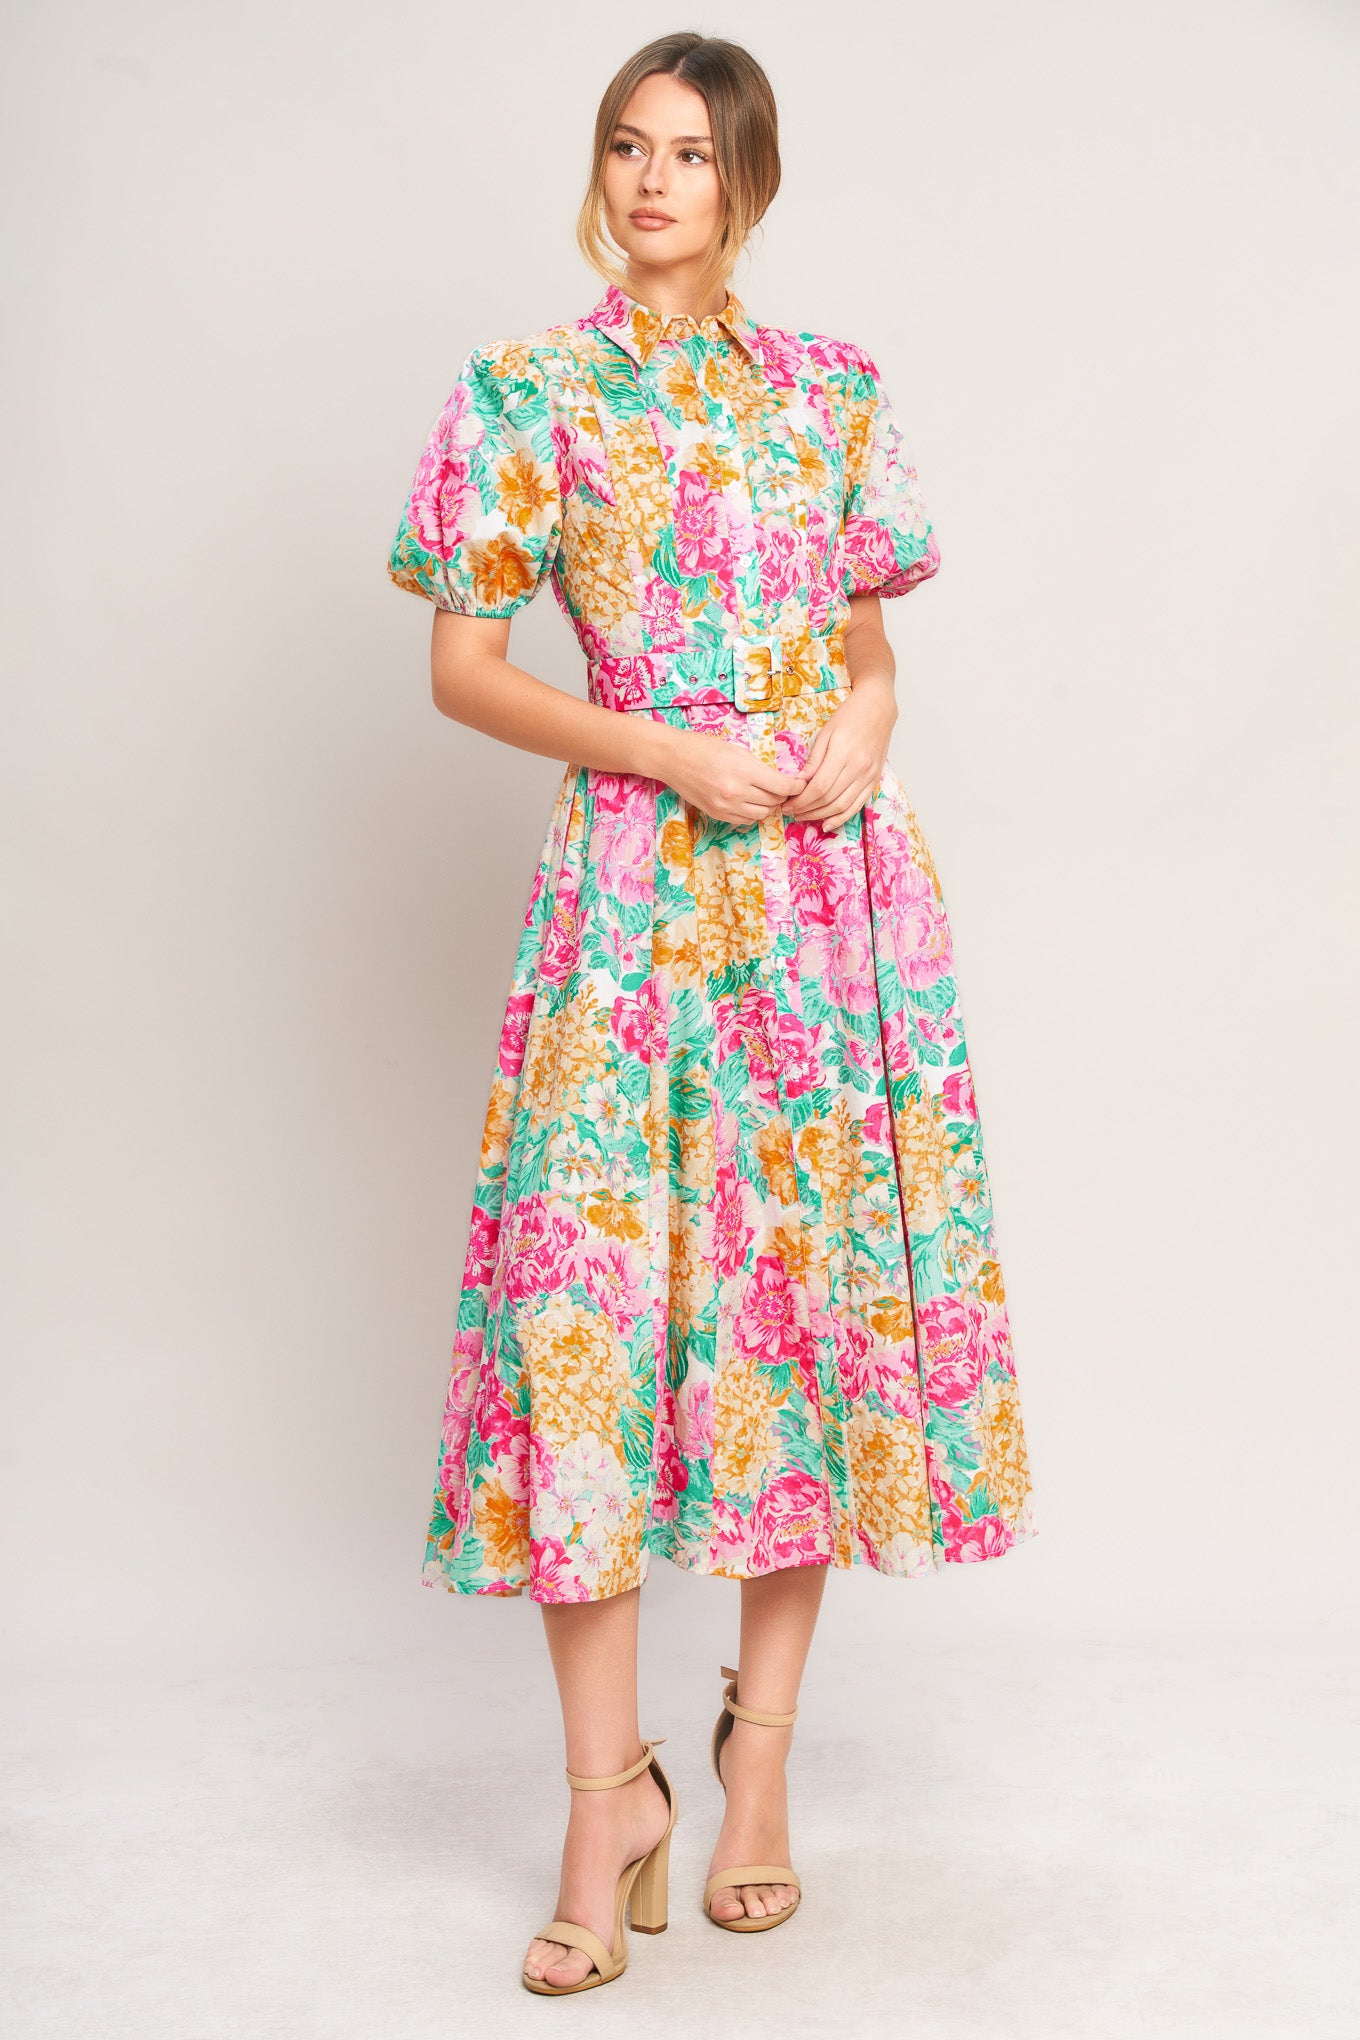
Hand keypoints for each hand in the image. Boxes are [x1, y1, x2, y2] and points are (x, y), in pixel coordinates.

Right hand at [657, 728, 807, 825]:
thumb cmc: (704, 748)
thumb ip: (760, 767)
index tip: (800, 783)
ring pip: (761, 814)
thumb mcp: (738, 750)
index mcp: (744, 772)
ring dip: (768, 805)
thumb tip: (781, 780)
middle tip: (783, 787)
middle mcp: (736, 793)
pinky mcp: (717, 815)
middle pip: (774, 802)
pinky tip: (749, 801)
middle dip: (782, 795)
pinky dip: (752, 812)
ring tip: (766, 794)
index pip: (782, 786)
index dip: (796, 786)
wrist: (673, 759)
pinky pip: (745, 820)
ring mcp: (725, 807)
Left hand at [780, 677, 896, 829]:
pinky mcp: (874, 780)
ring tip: (804, 816)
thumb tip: (799, 782)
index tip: (787, 803)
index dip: (801, 800)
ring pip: (842, 806)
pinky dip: (841, 817)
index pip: (818, 787)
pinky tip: (827, 823)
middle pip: (828, 799)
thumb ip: (814, 760)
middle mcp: (858, 767)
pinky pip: (857, 805)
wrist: (878, 709)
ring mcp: (868, 776)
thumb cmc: (850, 716)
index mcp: (843, 753)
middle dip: (806, 809)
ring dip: (820, 815)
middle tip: (791, 811)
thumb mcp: (825, 733)